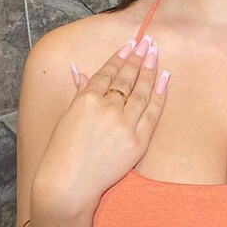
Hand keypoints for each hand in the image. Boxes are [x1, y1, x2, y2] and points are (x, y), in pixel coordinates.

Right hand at [32, 33, 169, 215]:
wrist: (69, 184)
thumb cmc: (62, 154)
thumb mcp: (67, 118)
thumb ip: (78, 92)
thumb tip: (78, 70)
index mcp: (86, 100)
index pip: (107, 73)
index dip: (119, 57)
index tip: (129, 44)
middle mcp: (106, 108)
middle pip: (126, 78)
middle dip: (138, 57)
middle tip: (147, 42)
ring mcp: (123, 124)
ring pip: (141, 91)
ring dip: (150, 70)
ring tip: (155, 54)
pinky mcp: (137, 141)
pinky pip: (152, 113)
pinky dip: (159, 94)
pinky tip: (164, 78)